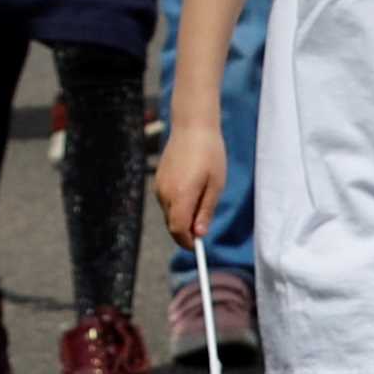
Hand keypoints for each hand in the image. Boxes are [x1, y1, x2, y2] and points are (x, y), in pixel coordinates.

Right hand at [154, 119, 223, 244]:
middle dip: (186, 231)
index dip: (188, 242)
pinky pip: (166, 201)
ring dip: (182, 216)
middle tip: (203, 225)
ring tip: (201, 197)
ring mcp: (159, 186)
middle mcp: (165, 193)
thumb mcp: (215, 185)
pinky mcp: (158, 180)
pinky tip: (191, 189)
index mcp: (181, 195)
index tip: (198, 246)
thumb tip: (200, 234)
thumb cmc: (209, 153)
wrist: (191, 126)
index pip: (178, 230)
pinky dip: (177, 205)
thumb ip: (205, 211)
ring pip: (169, 214)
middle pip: (172, 225)